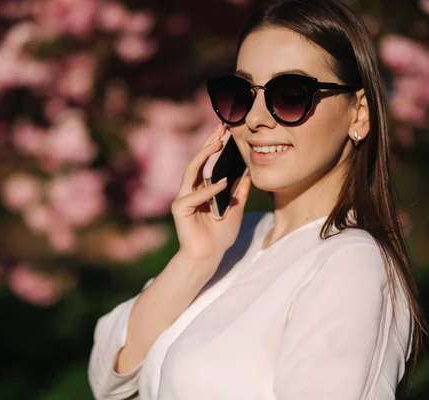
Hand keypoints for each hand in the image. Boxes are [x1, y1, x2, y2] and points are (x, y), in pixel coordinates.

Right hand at [171, 124, 251, 265]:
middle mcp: (190, 190)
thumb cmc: (220, 236)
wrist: (208, 257)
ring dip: (204, 157)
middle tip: (220, 128)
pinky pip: (194, 196)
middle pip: (198, 161)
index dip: (215, 146)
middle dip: (208, 144)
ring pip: (191, 171)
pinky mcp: (180, 210)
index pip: (207, 162)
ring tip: (217, 144)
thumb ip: (239, 192)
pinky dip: (208, 190)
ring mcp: (183, 199)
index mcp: (202, 188)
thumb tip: (248, 173)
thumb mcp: (236, 210)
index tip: (226, 131)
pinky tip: (221, 182)